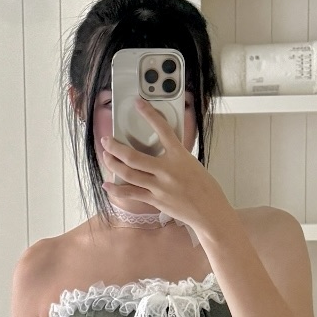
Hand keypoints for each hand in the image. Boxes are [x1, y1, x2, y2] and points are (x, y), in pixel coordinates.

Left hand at [101, 102, 231, 233]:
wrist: (210, 212)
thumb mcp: (192, 164)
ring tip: (105, 157)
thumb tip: (159, 151)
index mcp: (180, 156)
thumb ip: (175, 156)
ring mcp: (159, 187)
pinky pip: (131, 194)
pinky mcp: (156, 200)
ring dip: (113, 164)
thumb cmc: (205, 188)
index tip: (138, 104)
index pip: (163, 129)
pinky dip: (116, 189)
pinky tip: (107, 184)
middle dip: (114, 147)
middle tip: (106, 141)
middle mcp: (167, 170)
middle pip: (133, 156)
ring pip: (128, 174)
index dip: (149, 114)